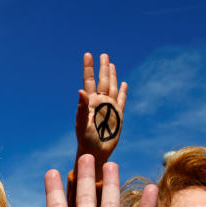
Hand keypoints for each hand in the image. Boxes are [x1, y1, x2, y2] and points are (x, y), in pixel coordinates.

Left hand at [75, 52, 127, 172]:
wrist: (95, 151)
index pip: (89, 81)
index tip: (88, 54)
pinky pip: (122, 101)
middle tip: (103, 55)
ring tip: (111, 64)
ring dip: (113, 76)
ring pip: (113, 88)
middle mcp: (100, 102)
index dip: (89, 68)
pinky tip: (125, 84)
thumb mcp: (82, 123)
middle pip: (103, 81)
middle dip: (103, 68)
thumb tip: (80, 90)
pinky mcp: (118, 115)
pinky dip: (124, 92)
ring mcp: (109, 108)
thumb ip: (81, 107)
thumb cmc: (85, 139)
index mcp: (90, 102)